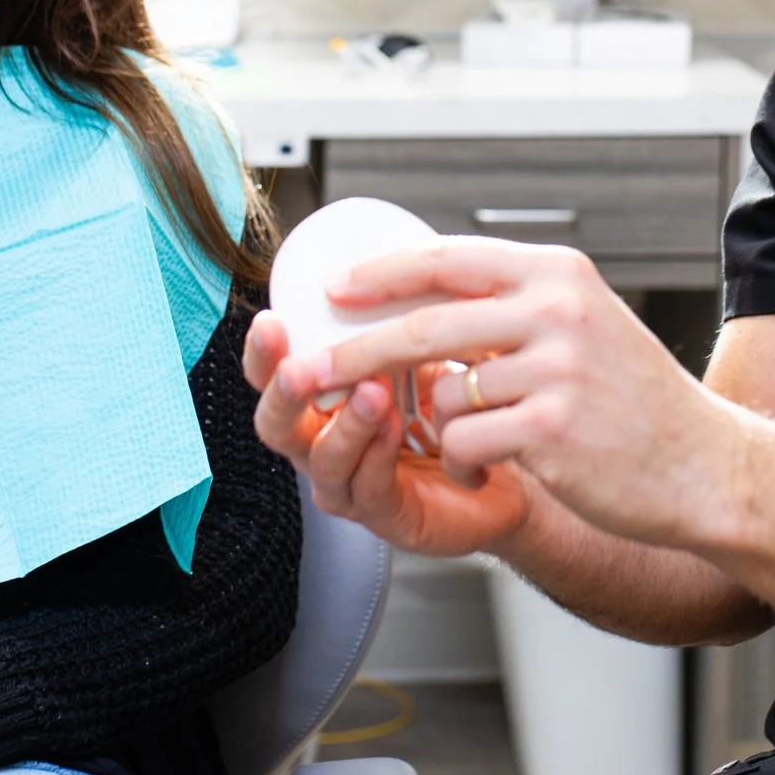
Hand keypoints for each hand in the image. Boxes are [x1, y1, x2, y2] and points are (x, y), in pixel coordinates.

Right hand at [246, 306, 528, 555]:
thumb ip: (396, 317)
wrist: (512, 454)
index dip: (262, 352)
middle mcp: (325, 441)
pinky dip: (378, 458)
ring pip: (322, 460)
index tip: (270, 319)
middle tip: (300, 367)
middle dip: (284, 394)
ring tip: (371, 392)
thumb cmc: (459, 401)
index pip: (274, 375)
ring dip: (344, 423)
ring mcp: (352, 483)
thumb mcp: (423, 347)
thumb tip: (385, 257)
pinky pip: (369, 490)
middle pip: (276, 425)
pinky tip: (395, 430)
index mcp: (324, 396)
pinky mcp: (388, 516)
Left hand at [274, 240, 738, 548]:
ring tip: (469, 444)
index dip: (382, 273)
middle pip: (425, 325)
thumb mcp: (583, 325)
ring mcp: (555, 369)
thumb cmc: (636, 402)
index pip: (448, 258)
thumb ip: (515, 307)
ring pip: (444, 395)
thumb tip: (428, 297)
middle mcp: (556, 311)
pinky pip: (463, 443)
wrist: (703, 466)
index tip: (334, 288)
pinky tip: (485, 471)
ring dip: (437, 428)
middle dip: (356, 351)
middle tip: (310, 369)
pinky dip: (460, 463)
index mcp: (558, 275)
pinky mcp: (551, 429)